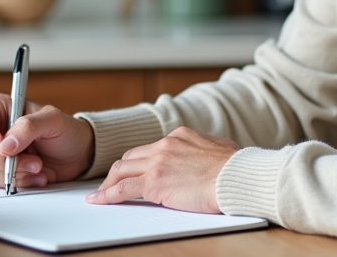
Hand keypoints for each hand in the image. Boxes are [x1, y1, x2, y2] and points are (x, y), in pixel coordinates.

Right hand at [0, 93, 94, 188]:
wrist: (78, 155)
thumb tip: (4, 145)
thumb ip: (28, 127)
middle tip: (31, 160)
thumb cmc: (67, 131)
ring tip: (38, 167)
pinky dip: (17, 182)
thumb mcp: (53, 121)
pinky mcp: (1, 171)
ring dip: (13, 173)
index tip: (2, 145)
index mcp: (2, 108)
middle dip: (2, 159)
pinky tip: (36, 176)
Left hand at [86, 127, 237, 213]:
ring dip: (109, 183)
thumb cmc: (236, 167)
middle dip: (119, 171)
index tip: (134, 169)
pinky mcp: (154, 183)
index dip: (138, 161)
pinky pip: (122, 189)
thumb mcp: (220, 147)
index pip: (150, 148)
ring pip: (122, 170)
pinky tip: (99, 200)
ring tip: (100, 194)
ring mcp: (157, 163)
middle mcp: (165, 145)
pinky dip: (107, 195)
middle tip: (111, 182)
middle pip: (131, 157)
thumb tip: (208, 153)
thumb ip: (206, 148)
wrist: (236, 176)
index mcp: (179, 136)